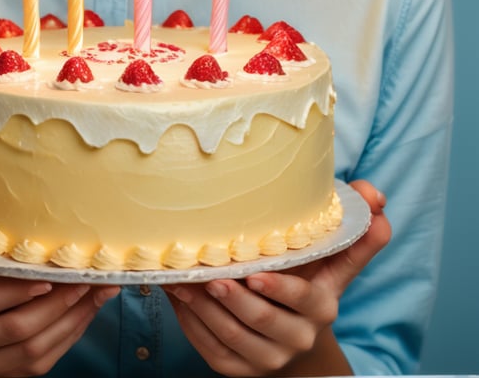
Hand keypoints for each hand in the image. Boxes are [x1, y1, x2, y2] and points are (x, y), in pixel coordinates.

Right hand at [0, 199, 119, 375]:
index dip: (12, 292)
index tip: (43, 275)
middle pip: (15, 326)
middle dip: (55, 302)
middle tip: (83, 273)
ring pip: (37, 345)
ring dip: (73, 315)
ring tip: (97, 285)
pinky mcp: (13, 377)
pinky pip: (49, 357)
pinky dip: (75, 331)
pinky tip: (93, 304)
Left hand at [164, 181, 390, 375]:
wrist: (298, 342)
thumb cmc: (311, 284)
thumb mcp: (335, 260)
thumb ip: (357, 230)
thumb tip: (376, 196)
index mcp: (321, 307)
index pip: (302, 299)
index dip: (279, 289)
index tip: (255, 275)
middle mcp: (297, 337)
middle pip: (262, 321)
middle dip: (234, 299)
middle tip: (210, 276)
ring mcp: (267, 358)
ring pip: (232, 337)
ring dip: (204, 308)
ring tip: (182, 281)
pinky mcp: (240, 369)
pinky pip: (212, 351)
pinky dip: (193, 325)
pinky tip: (179, 299)